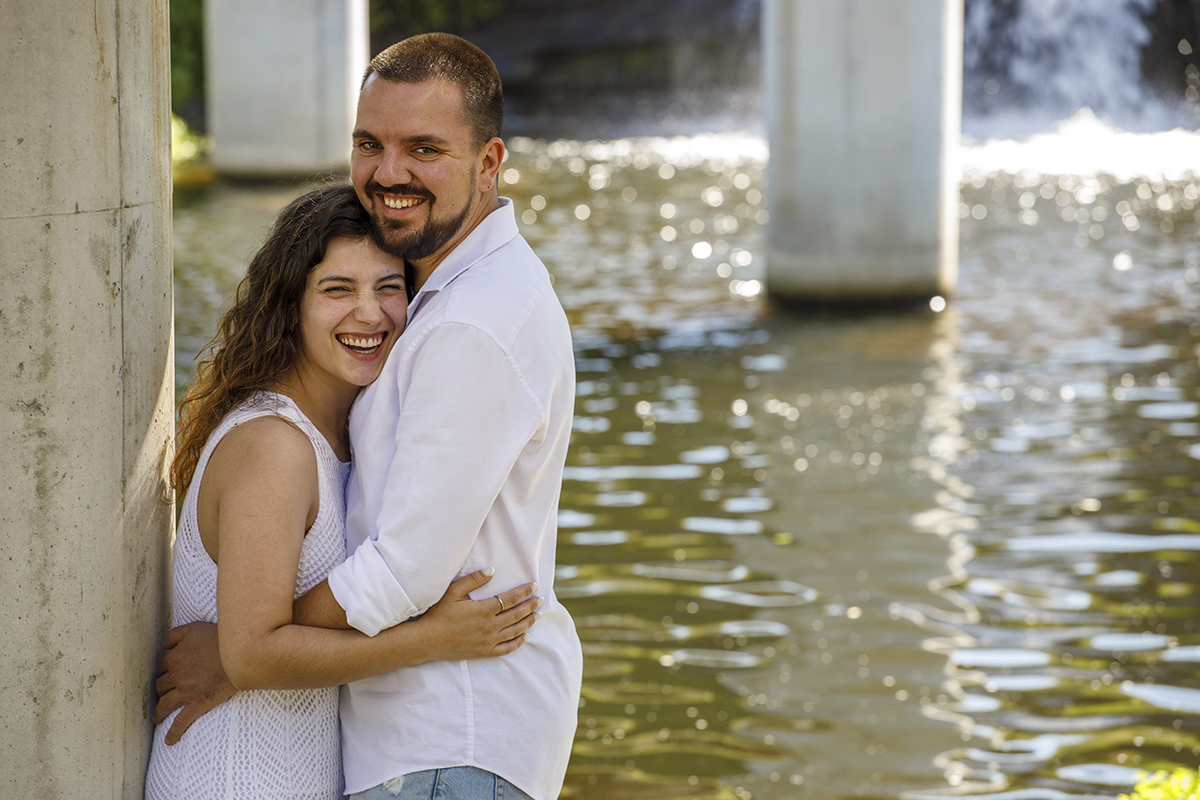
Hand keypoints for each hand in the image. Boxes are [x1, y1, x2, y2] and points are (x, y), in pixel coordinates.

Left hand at [152, 622, 236, 744]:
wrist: (239, 653)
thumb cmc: (219, 639)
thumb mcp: (195, 628)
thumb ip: (175, 635)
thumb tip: (163, 645)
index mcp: (175, 657)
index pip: (163, 666)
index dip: (167, 669)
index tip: (171, 673)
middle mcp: (176, 675)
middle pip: (162, 685)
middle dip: (162, 689)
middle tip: (166, 693)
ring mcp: (186, 691)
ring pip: (165, 704)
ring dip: (160, 712)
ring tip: (158, 717)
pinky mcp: (198, 703)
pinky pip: (181, 721)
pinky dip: (174, 732)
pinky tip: (169, 741)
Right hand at [417, 570, 539, 660]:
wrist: (427, 640)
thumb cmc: (438, 614)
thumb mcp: (453, 592)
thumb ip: (473, 580)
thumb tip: (492, 571)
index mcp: (484, 610)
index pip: (511, 599)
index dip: (524, 591)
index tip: (534, 585)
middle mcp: (490, 626)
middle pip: (517, 614)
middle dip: (531, 605)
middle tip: (540, 599)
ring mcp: (488, 641)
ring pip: (515, 631)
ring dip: (529, 622)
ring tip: (538, 615)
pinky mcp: (484, 652)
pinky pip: (507, 648)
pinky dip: (518, 642)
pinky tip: (525, 637)